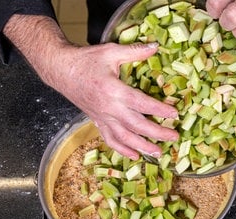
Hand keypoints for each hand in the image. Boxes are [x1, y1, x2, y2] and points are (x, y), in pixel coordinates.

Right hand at [52, 42, 178, 159]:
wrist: (60, 70)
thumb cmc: (85, 60)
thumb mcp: (111, 52)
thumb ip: (134, 51)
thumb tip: (155, 46)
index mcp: (114, 90)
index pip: (142, 104)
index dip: (160, 110)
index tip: (175, 114)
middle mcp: (109, 108)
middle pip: (137, 125)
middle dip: (157, 133)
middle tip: (174, 137)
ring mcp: (102, 117)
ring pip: (124, 138)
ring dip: (142, 146)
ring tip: (158, 152)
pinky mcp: (96, 121)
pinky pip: (110, 139)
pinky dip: (123, 150)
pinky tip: (135, 155)